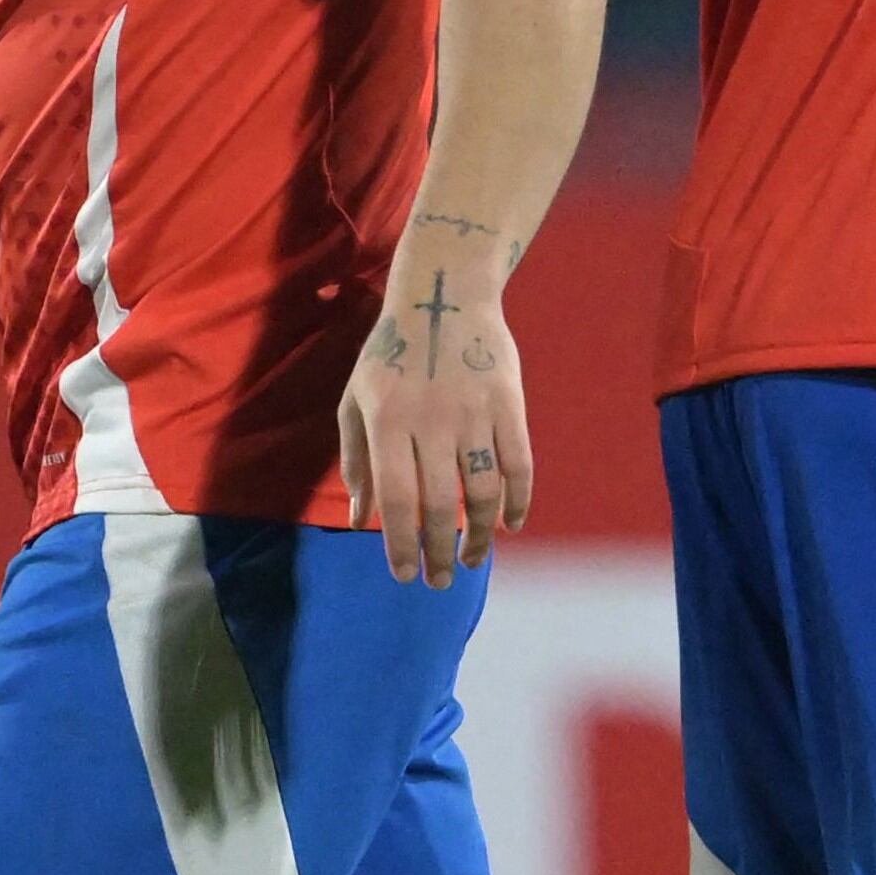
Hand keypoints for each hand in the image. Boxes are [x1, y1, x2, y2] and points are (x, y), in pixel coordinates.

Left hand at [335, 232, 534, 587]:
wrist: (443, 294)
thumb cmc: (390, 354)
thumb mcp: (357, 400)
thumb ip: (356, 461)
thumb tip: (360, 522)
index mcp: (388, 419)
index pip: (397, 498)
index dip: (402, 544)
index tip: (406, 576)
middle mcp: (431, 419)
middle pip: (439, 503)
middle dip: (440, 552)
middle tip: (441, 580)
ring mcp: (474, 411)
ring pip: (483, 491)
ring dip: (480, 535)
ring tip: (473, 558)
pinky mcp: (510, 403)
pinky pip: (519, 464)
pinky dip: (519, 501)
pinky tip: (510, 524)